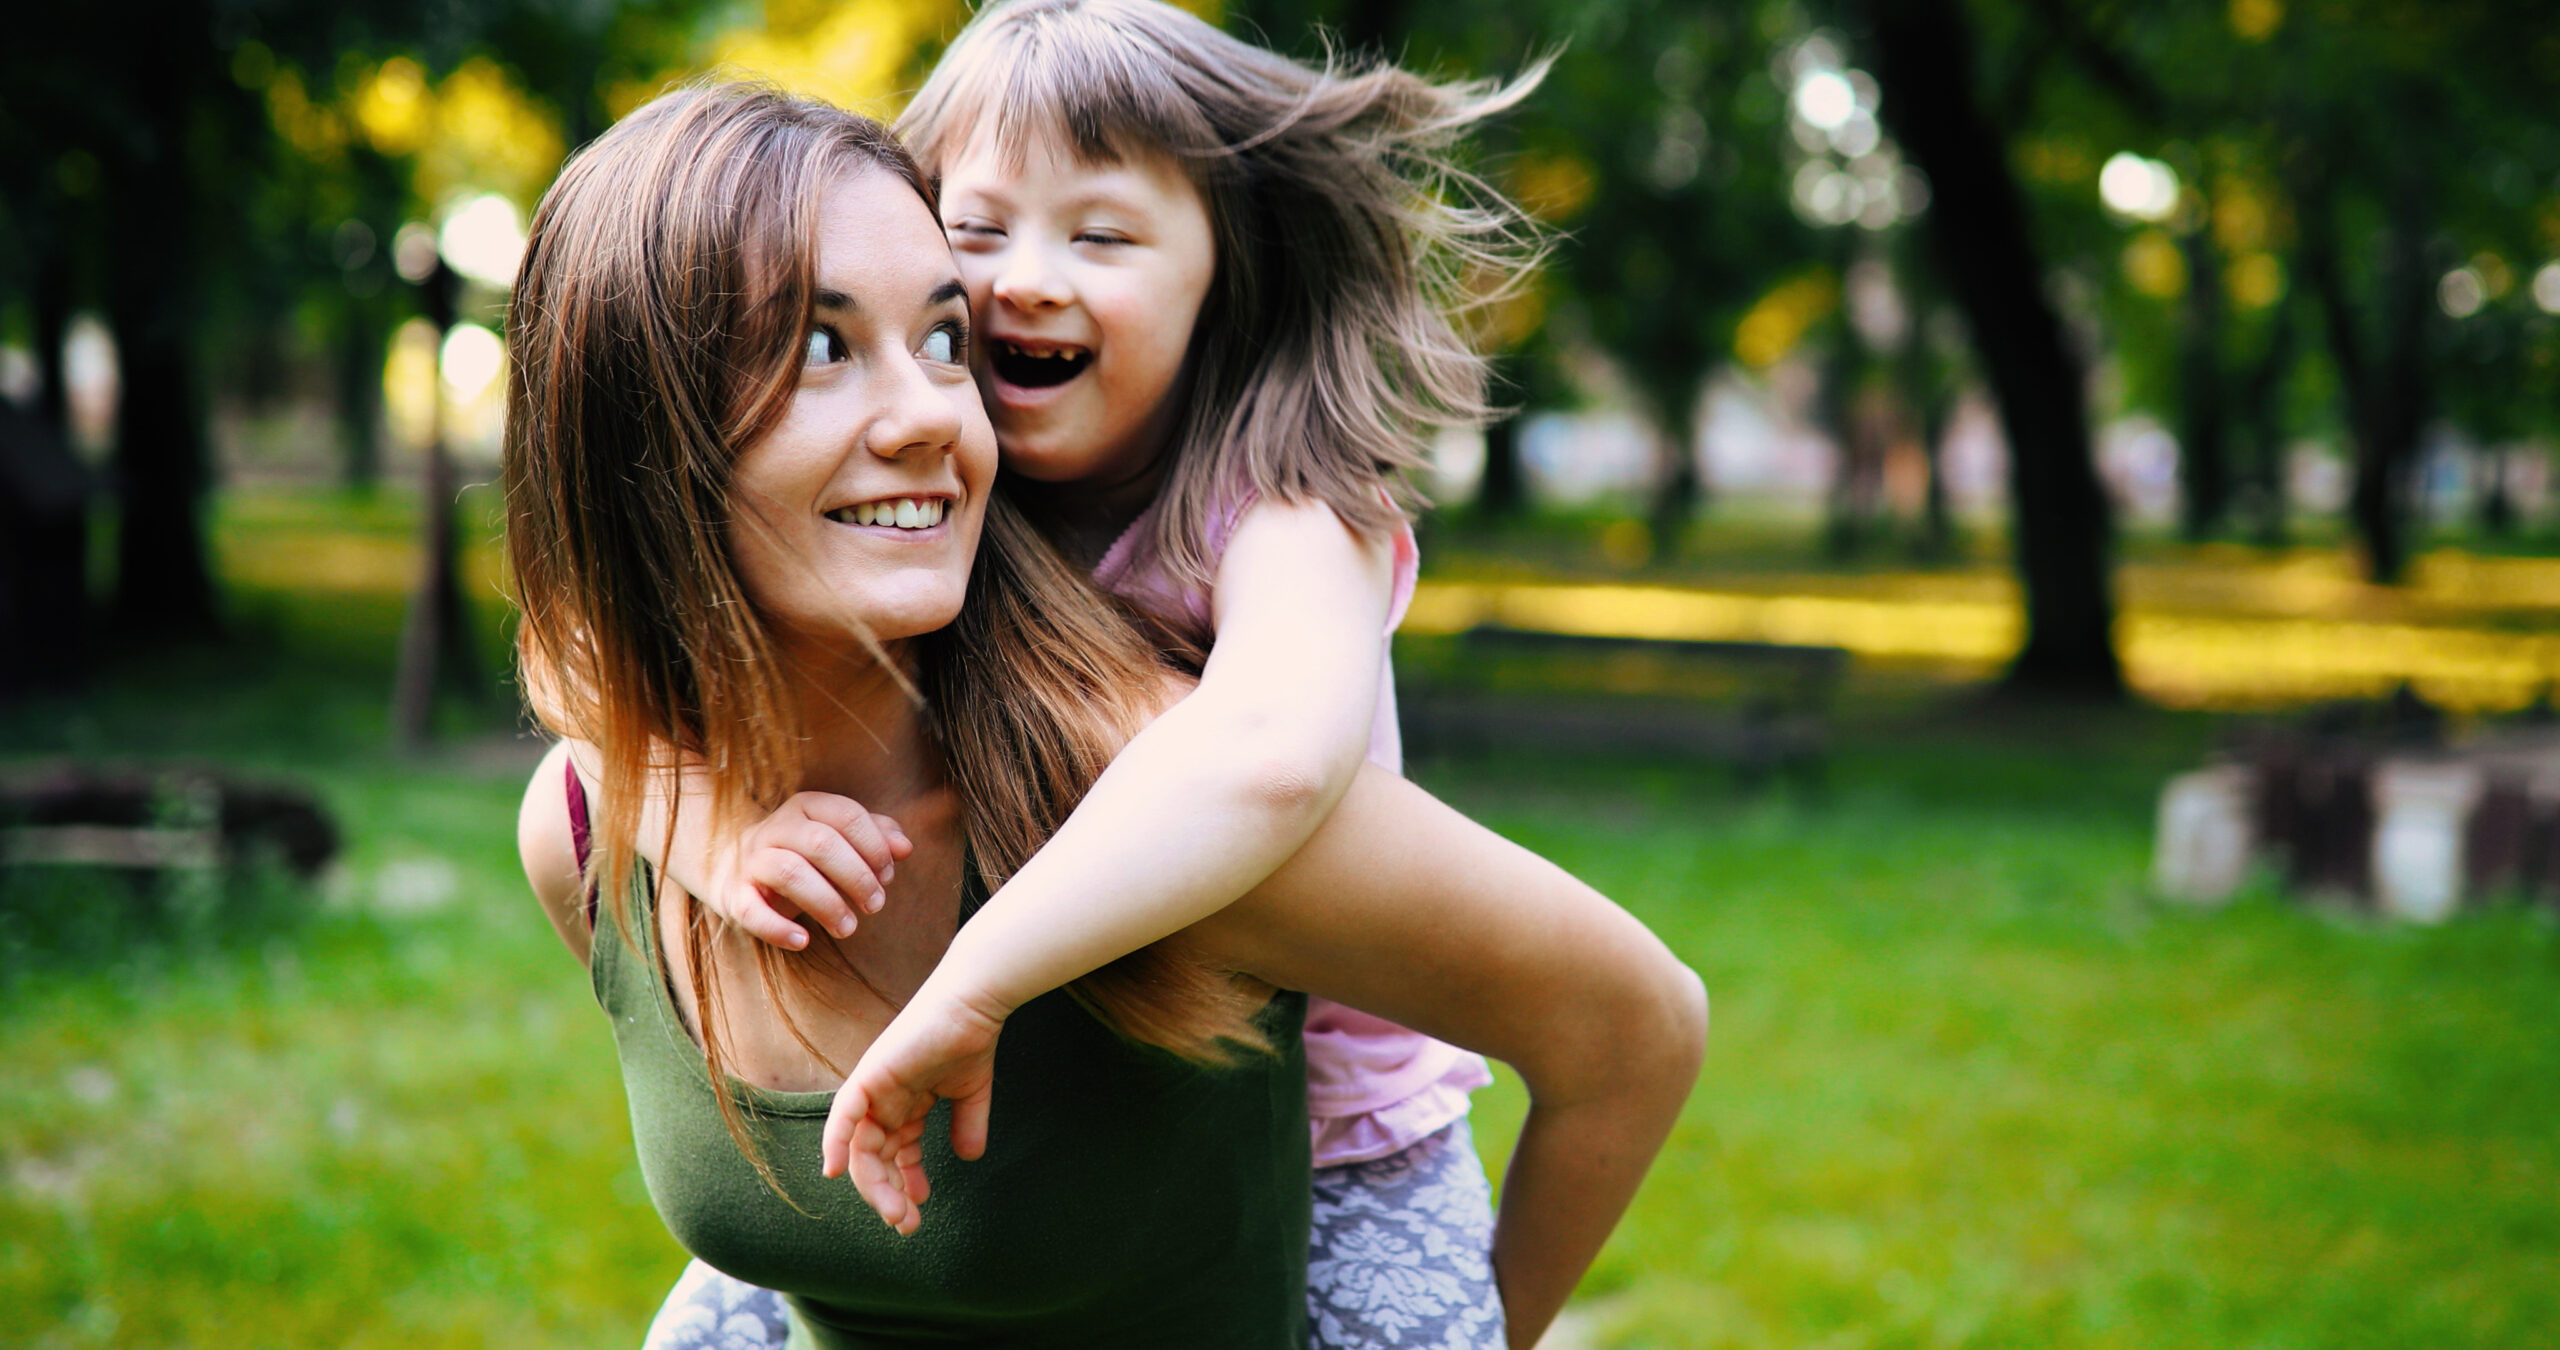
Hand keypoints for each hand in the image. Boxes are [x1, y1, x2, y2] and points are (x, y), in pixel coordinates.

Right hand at [702, 793, 911, 950]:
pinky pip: (751, 910)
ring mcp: (752, 860)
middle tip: (876, 905)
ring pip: (789, 872)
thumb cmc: (803, 856)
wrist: (733, 868)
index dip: (874, 847)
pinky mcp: (733, 894)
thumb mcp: (839, 840)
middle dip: (857, 877)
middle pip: (821, 843)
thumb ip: (874, 837)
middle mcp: (776, 827)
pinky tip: (803, 941)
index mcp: (806, 806)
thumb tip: (904, 847)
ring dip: (827, 904)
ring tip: (849, 928)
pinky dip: (778, 928)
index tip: (888, 876)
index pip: (847, 815)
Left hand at [819, 982, 1010, 1232]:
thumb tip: (971, 1158)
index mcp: (903, 1103)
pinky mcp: (869, 1076)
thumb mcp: (971, 1094)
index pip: (895, 1153)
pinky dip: (835, 1142)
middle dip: (888, 1194)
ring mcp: (872, 1088)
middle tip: (906, 1224)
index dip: (904, 1183)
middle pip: (875, 1158)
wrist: (974, 1003)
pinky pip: (843, 1115)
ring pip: (860, 1148)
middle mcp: (882, 1099)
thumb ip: (967, 1125)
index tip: (918, 1211)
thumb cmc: (971, 1038)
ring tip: (895, 1213)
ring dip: (874, 1184)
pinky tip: (836, 1172)